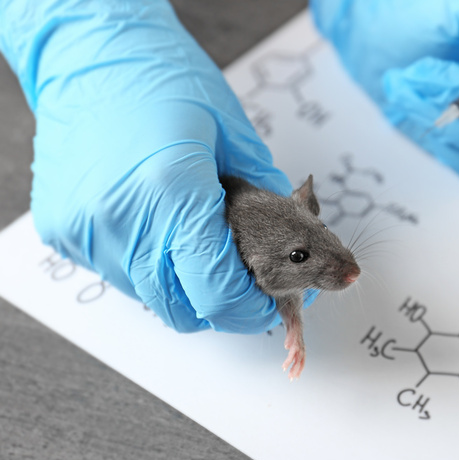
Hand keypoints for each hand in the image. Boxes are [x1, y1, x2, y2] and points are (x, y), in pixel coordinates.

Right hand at [0, 0, 293, 332]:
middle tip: (245, 281)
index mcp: (173, 192)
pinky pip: (121, 275)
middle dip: (224, 303)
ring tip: (203, 247)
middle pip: (186, 308)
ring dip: (186, 286)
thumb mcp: (233, 132)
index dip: (253, 307)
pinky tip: (165, 231)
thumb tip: (293, 239)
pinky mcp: (65, 232)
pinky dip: (152, 267)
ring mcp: (88, 231)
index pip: (220, 293)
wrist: (89, 52)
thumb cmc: (162, 77)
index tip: (270, 300)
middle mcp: (123, 221)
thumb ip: (267, 195)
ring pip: (153, 297)